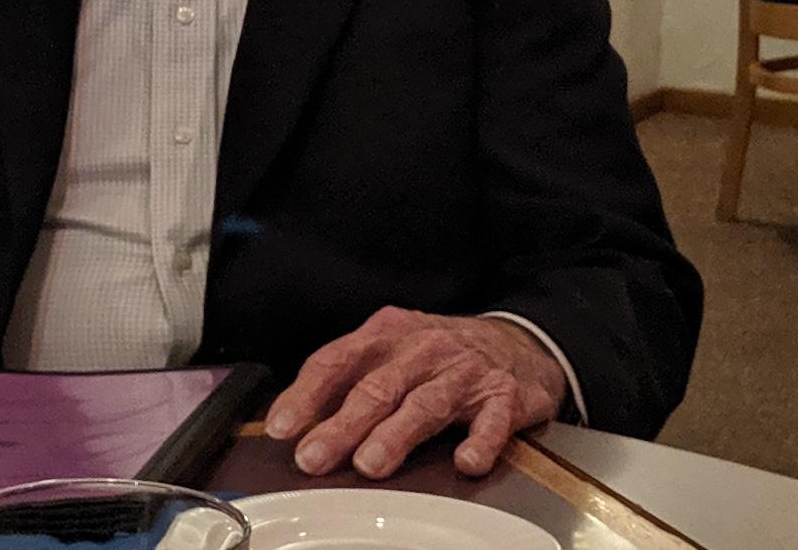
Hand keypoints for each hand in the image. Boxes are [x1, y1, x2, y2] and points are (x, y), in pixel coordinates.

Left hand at [264, 307, 565, 478]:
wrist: (516, 341)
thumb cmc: (439, 353)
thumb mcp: (391, 349)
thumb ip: (350, 378)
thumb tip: (299, 418)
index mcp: (386, 333)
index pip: (337, 360)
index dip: (306, 394)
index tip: (281, 427)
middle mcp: (422, 348)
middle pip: (375, 387)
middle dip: (341, 425)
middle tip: (313, 456)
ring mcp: (463, 371)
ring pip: (424, 404)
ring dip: (395, 435)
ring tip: (369, 464)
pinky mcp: (503, 396)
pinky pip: (492, 421)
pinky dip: (480, 442)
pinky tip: (465, 462)